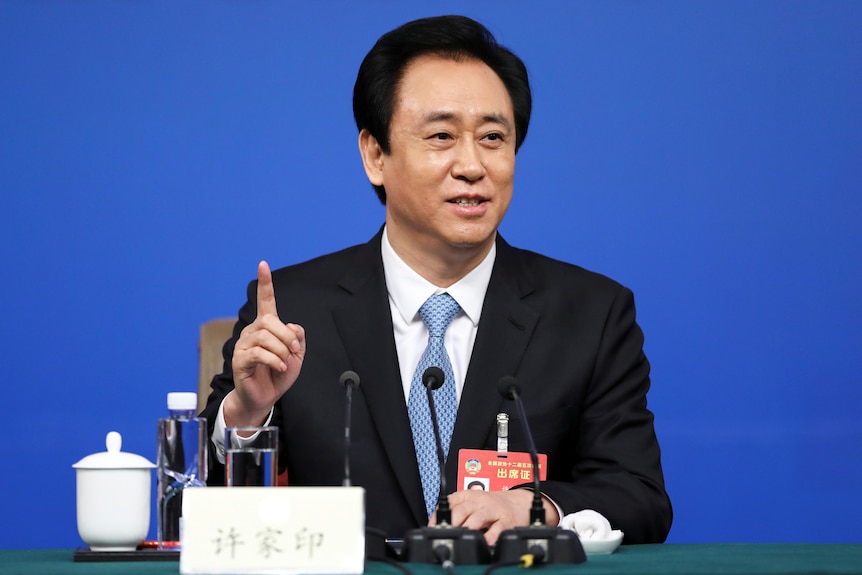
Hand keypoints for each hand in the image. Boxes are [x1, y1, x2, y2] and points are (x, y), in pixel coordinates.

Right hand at [225, 261, 305, 426]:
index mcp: (266, 326)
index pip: (265, 300)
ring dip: (281, 351)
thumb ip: (297, 337)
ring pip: (265, 337)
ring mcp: (243, 345)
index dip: (265, 283)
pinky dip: (273, 359)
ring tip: (284, 363)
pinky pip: (258, 353)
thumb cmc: (278, 374)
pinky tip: (278, 367)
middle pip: (271, 321)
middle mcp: (252, 331)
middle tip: (294, 353)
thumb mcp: (296, 354)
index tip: (263, 265)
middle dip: (288, 337)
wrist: (265, 397)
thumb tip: (290, 325)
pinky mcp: (239, 360)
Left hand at [430, 489, 559, 545]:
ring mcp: (493, 510)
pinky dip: (490, 537)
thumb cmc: (491, 505)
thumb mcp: (472, 502)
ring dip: (469, 527)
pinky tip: (485, 543)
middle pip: (462, 510)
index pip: (450, 501)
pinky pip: (497, 529)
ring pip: (478, 518)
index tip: (433, 526)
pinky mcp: (506, 521)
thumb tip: (436, 525)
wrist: (519, 503)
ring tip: (463, 536)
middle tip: (446, 533)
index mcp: (468, 495)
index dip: (439, 514)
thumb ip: (456, 510)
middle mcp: (480, 501)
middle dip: (452, 522)